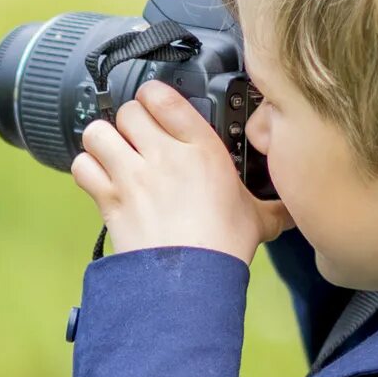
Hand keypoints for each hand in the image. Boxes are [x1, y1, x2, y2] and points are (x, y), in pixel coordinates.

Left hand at [70, 80, 290, 259]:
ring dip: (102, 141)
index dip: (153, 96)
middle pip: (127, 111)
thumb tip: (295, 211)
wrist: (191, 281)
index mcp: (201, 148)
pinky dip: (87, 170)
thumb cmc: (224, 247)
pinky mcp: (110, 200)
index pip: (164, 97)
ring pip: (98, 132)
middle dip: (128, 121)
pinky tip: (101, 179)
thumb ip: (274, 208)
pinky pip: (82, 167)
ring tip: (113, 154)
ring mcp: (133, 176)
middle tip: (136, 138)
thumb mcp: (259, 219)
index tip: (155, 106)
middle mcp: (163, 156)